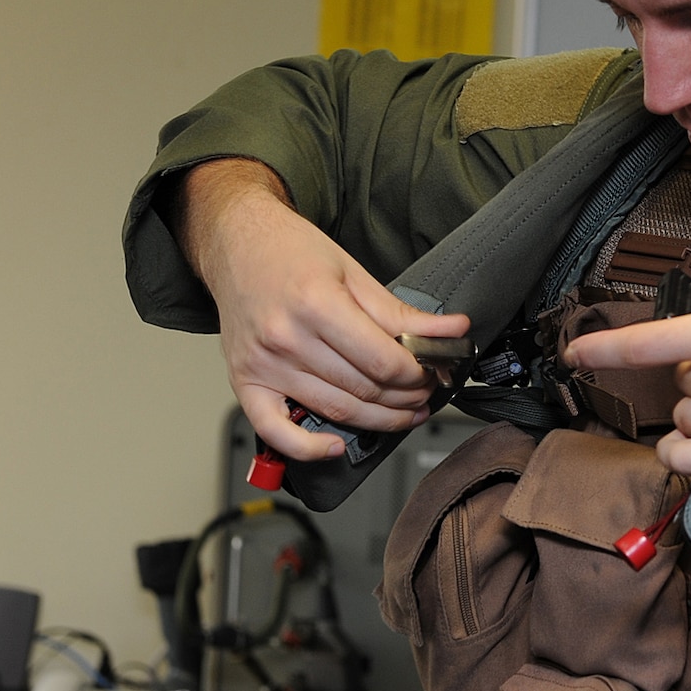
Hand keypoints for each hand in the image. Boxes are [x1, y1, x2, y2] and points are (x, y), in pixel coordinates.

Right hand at [172, 159, 468, 460]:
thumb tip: (453, 331)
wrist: (236, 242)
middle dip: (406, 397)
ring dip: (379, 421)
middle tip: (425, 390)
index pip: (383, 360)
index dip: (418, 373)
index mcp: (316, 303)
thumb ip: (400, 312)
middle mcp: (286, 337)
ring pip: (335, 411)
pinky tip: (335, 447)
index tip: (433, 370)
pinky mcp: (244, 381)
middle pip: (364, 389)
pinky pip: (275, 431)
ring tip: (404, 412)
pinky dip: (308, 448)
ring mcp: (263, 364)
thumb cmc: (291, 251)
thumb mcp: (353, 272)